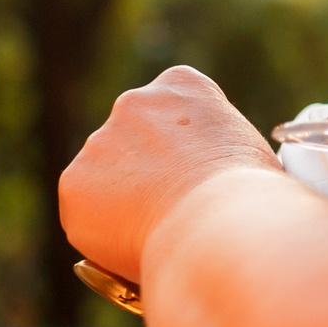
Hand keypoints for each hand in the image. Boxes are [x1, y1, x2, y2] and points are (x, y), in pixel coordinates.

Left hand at [59, 67, 282, 283]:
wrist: (224, 226)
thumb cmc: (253, 197)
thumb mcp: (249, 153)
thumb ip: (216, 152)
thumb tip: (209, 183)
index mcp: (183, 85)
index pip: (172, 107)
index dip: (182, 146)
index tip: (194, 174)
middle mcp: (134, 102)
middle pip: (131, 138)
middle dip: (145, 171)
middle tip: (172, 210)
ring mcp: (100, 141)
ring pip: (105, 176)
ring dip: (123, 200)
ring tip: (160, 233)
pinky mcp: (74, 182)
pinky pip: (85, 210)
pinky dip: (104, 229)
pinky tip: (138, 241)